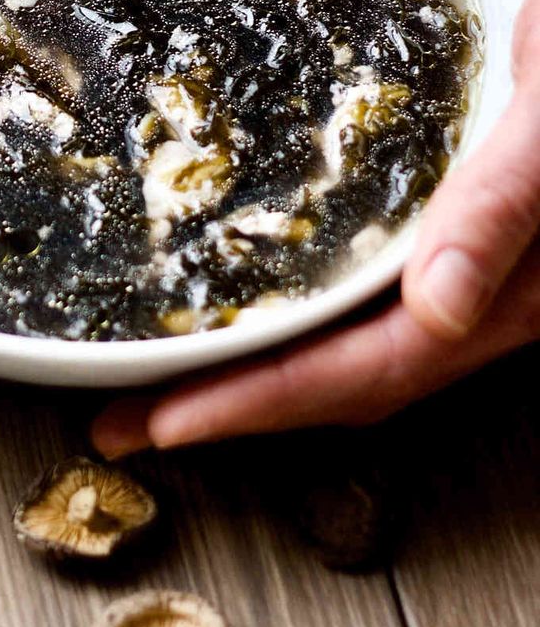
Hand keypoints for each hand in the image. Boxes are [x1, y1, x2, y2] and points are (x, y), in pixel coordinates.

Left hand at [94, 0, 539, 457]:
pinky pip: (355, 296)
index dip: (261, 403)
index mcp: (505, 293)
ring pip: (347, 347)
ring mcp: (463, 271)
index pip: (365, 372)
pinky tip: (241, 296)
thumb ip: (503, 203)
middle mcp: (480, 299)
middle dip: (231, 406)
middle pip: (341, 380)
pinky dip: (290, 314)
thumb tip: (437, 307)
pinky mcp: (444, 231)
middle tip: (125, 421)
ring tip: (160, 377)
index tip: (165, 423)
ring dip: (254, 370)